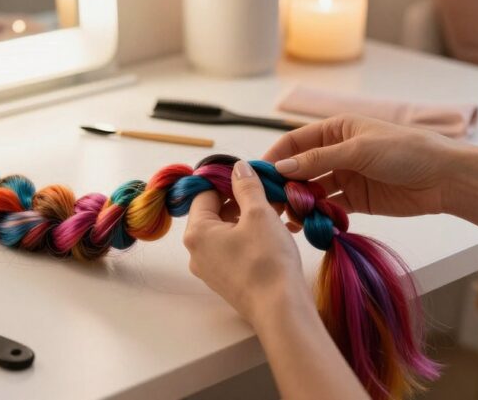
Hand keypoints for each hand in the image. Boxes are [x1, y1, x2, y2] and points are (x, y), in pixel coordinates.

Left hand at [183, 160, 308, 324]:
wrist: (281, 310)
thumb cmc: (267, 261)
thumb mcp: (259, 214)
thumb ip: (247, 186)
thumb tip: (238, 168)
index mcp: (196, 233)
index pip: (204, 194)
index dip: (226, 181)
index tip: (248, 176)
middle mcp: (197, 253)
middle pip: (214, 214)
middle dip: (240, 201)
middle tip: (267, 194)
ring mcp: (211, 270)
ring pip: (226, 233)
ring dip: (249, 219)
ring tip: (276, 212)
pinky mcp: (227, 282)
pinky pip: (234, 251)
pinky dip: (251, 238)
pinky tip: (275, 234)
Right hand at [263, 114, 468, 221]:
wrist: (446, 178)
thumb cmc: (407, 151)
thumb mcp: (359, 150)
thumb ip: (319, 159)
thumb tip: (283, 166)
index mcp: (336, 130)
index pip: (295, 142)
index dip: (275, 157)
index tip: (259, 176)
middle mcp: (337, 152)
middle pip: (300, 168)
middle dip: (285, 185)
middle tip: (272, 204)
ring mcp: (346, 177)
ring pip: (313, 190)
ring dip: (301, 203)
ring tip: (290, 218)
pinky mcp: (357, 200)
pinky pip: (330, 207)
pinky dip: (319, 215)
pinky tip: (310, 224)